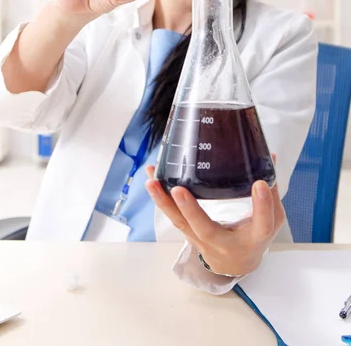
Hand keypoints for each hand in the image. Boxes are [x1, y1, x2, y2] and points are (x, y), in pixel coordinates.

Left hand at [145, 165, 284, 276]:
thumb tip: (268, 156)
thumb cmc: (254, 238)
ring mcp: (202, 240)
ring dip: (163, 201)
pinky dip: (160, 198)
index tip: (259, 184)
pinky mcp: (188, 232)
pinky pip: (172, 216)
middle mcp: (224, 242)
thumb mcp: (271, 221)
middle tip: (179, 190)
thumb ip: (270, 192)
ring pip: (180, 223)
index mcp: (253, 238)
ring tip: (151, 180)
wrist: (236, 265)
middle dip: (191, 210)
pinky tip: (150, 179)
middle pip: (205, 229)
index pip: (261, 224)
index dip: (261, 206)